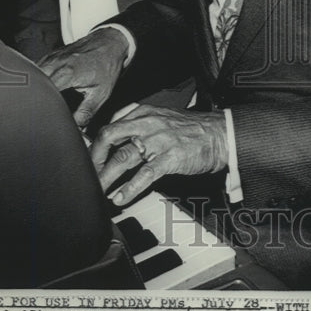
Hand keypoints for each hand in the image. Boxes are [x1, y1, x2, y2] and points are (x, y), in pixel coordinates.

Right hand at [38, 27, 129, 127]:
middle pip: (32, 84)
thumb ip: (86, 113)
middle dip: (32, 100)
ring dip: (31, 90)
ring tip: (37, 104)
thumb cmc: (106, 65)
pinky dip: (34, 81)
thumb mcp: (100, 93)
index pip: (43, 94)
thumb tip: (76, 130)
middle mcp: (54, 63)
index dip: (40, 109)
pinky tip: (40, 91)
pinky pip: (34, 69)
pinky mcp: (48, 56)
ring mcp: (49, 58)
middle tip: (36, 114)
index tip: (42, 119)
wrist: (109, 42)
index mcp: (66, 73)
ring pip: (30, 76)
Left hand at [90, 105, 228, 204]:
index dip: (96, 144)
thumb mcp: (162, 116)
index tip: (90, 158)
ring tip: (100, 191)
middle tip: (89, 174)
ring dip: (107, 177)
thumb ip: (139, 123)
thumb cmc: (192, 129)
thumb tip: (116, 139)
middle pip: (109, 137)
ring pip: (123, 158)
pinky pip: (144, 175)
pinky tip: (121, 197)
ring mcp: (158, 140)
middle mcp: (147, 123)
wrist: (220, 134)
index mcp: (144, 112)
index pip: (111, 125)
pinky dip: (129, 188)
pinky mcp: (170, 158)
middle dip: (94, 157)